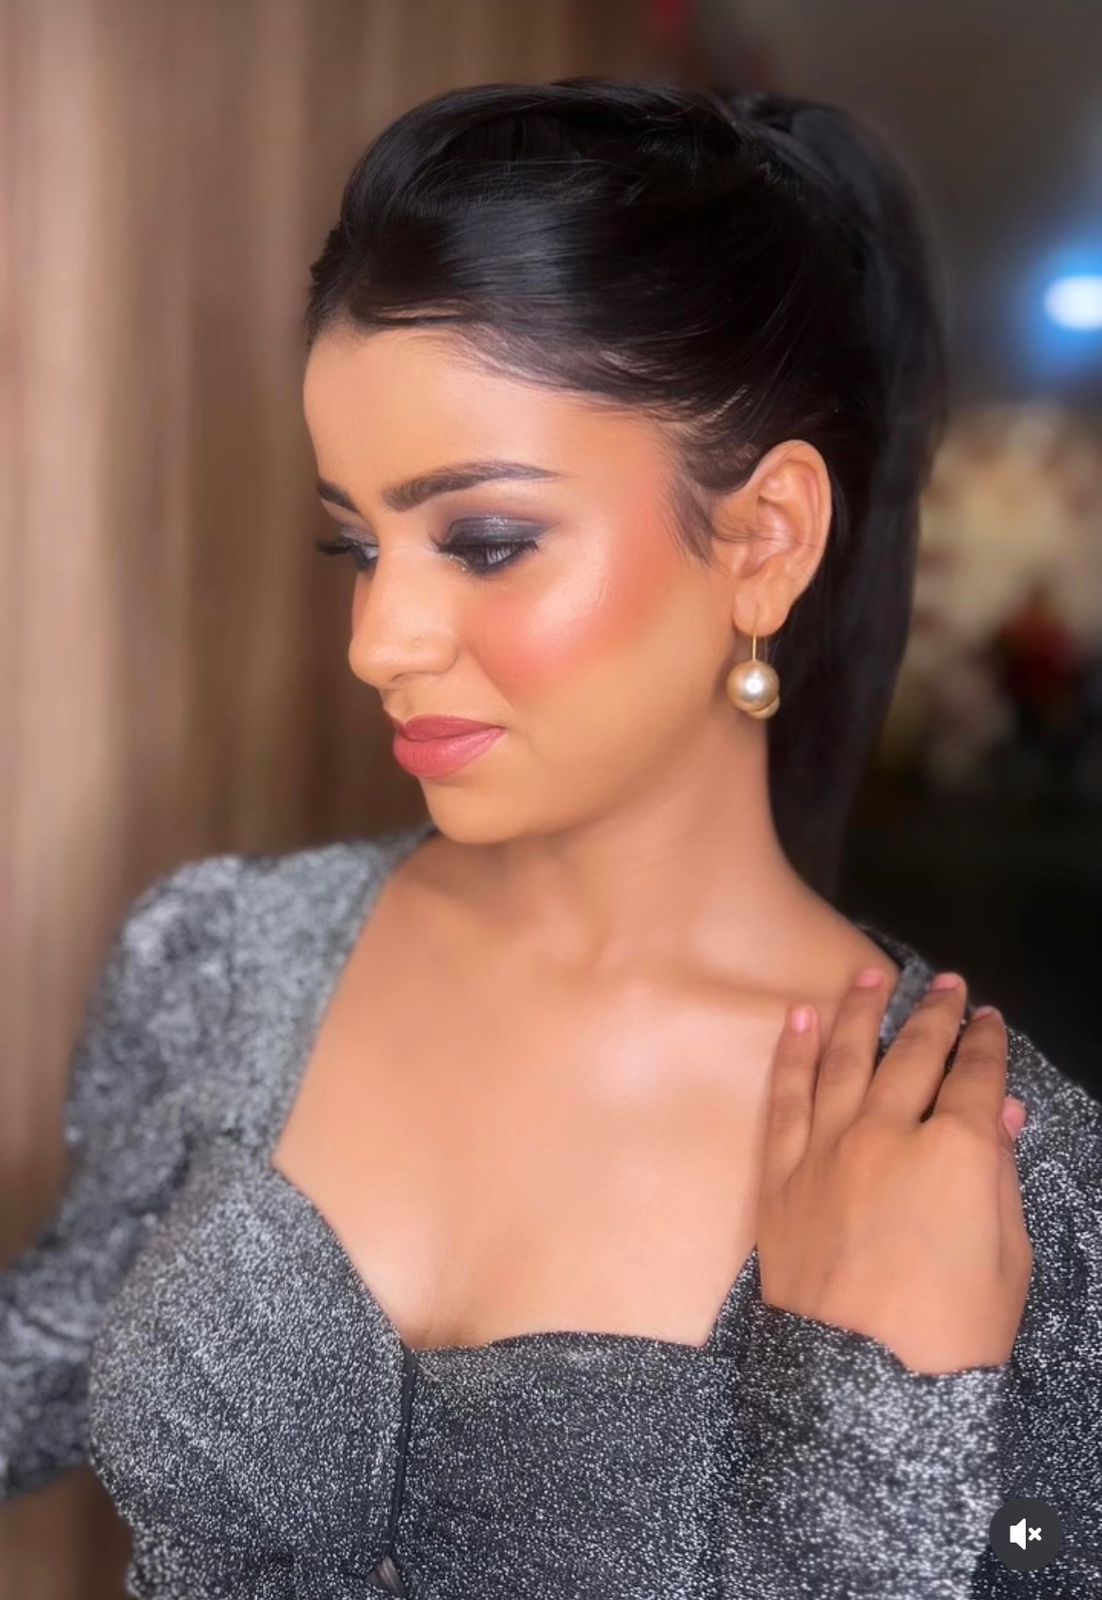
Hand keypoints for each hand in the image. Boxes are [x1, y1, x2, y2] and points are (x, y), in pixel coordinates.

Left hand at [755, 968, 1033, 1374]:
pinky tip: (800, 1018)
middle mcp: (888, 1133)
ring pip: (844, 1058)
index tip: (988, 1021)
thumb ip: (998, 1178)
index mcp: (956, 1153)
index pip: (976, 1078)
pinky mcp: (781, 1175)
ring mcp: (828, 1149)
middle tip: (945, 985)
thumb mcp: (1008, 1262)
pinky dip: (793, 1053)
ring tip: (871, 975)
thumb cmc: (952, 1338)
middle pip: (913, 1054)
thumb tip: (998, 1115)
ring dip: (860, 1009)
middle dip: (935, 1014)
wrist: (858, 1392)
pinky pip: (786, 1098)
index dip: (986, 1045)